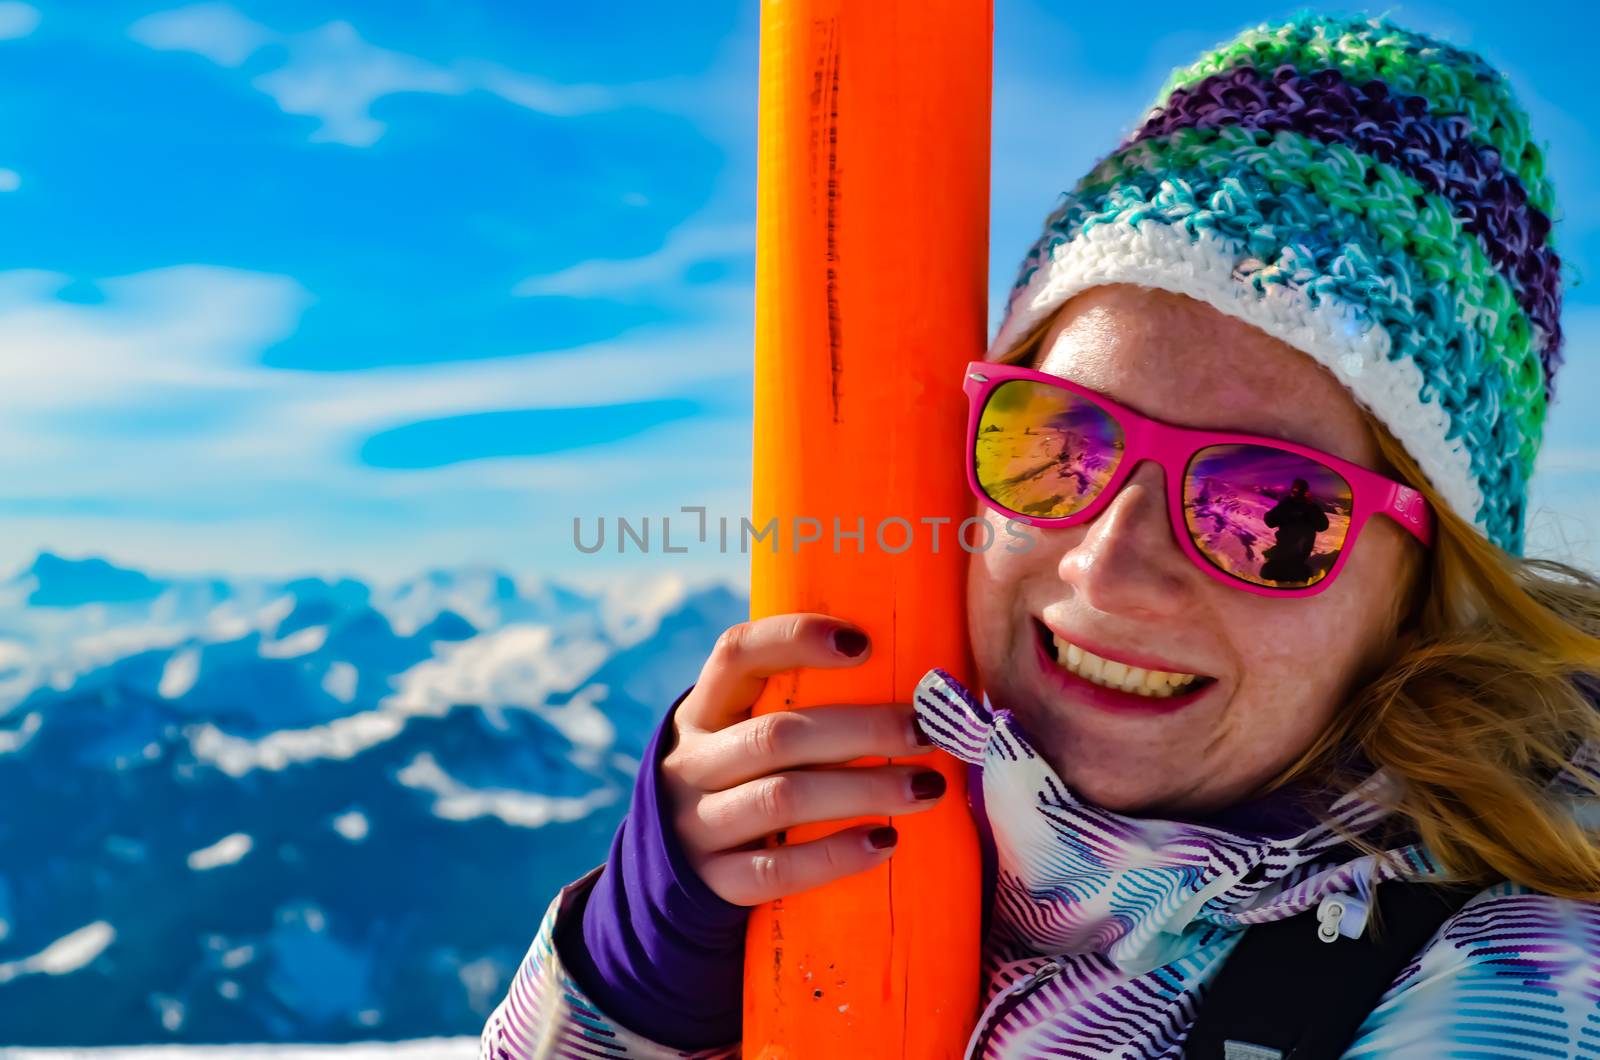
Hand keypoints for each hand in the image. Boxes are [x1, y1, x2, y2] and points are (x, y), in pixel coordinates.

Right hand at [660, 613, 946, 905]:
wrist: (672, 869)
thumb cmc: (742, 781)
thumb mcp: (742, 734)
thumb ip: (797, 708)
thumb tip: (915, 685)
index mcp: (704, 711)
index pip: (736, 654)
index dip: (795, 640)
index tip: (863, 643)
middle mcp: (691, 763)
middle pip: (777, 736)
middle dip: (862, 729)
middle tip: (926, 731)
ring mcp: (697, 825)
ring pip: (781, 800)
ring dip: (864, 790)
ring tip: (927, 788)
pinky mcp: (714, 882)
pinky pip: (777, 870)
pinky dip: (835, 855)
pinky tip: (885, 842)